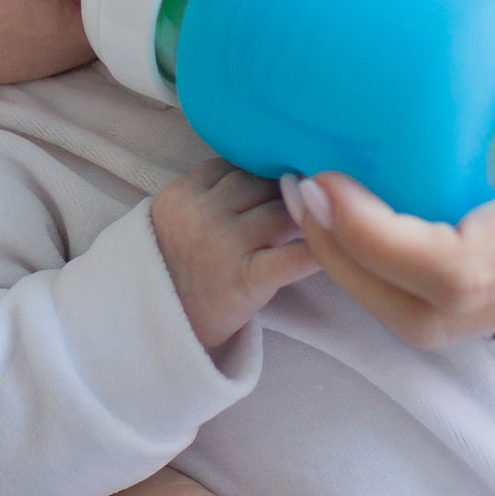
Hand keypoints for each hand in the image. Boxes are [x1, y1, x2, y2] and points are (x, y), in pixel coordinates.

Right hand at [151, 158, 319, 350]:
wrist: (160, 329)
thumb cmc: (176, 270)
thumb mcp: (175, 219)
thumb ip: (209, 192)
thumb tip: (265, 171)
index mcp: (182, 195)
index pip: (232, 166)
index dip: (253, 175)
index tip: (265, 189)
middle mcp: (201, 213)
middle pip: (258, 183)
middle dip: (279, 192)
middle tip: (296, 202)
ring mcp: (224, 244)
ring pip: (281, 210)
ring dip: (300, 215)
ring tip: (313, 221)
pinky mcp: (246, 279)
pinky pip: (290, 258)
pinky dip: (315, 252)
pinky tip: (335, 247)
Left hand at [286, 0, 494, 347]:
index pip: (457, 267)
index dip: (364, 240)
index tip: (315, 180)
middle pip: (437, 319)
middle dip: (345, 266)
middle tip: (301, 189)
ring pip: (466, 328)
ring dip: (379, 279)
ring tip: (332, 202)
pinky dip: (429, 278)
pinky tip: (406, 212)